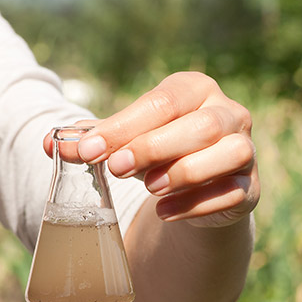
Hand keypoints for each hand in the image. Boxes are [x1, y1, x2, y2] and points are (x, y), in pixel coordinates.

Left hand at [44, 72, 258, 227]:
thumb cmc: (160, 152)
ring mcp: (245, 150)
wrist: (199, 186)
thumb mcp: (128, 140)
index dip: (124, 127)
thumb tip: (50, 143)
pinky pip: (233, 193)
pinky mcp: (251, 187)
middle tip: (116, 168)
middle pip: (201, 125)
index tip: (88, 150)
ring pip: (229, 153)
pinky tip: (166, 212)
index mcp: (196, 90)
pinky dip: (198, 205)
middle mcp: (229, 113)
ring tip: (150, 189)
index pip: (163, 102)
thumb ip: (93, 140)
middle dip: (155, 147)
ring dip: (186, 172)